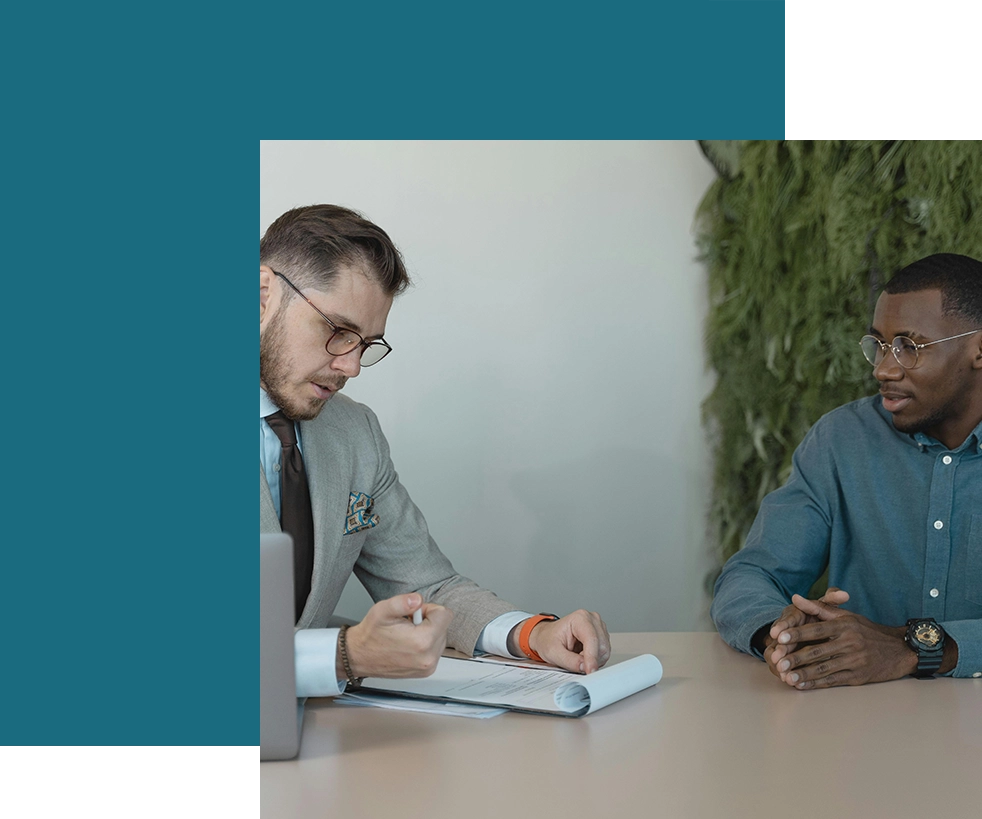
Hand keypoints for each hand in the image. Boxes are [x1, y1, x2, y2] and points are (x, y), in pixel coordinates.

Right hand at [340, 593, 452, 679]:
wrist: (359, 657)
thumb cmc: (371, 635)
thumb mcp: (382, 610)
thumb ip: (403, 602)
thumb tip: (418, 599)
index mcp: (422, 641)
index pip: (445, 614)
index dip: (428, 609)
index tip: (414, 614)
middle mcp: (429, 657)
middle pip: (444, 626)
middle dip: (428, 621)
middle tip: (407, 625)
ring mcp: (429, 667)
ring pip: (441, 637)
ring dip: (427, 632)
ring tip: (407, 635)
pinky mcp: (426, 671)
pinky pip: (436, 649)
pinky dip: (425, 643)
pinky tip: (408, 644)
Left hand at [527, 610, 610, 673]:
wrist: (547, 637)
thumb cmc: (548, 640)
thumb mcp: (553, 652)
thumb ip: (569, 661)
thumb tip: (584, 667)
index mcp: (580, 618)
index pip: (592, 639)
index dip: (592, 657)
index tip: (589, 671)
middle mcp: (592, 620)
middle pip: (601, 646)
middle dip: (591, 660)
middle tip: (576, 664)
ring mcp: (598, 627)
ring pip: (605, 651)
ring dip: (593, 660)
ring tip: (577, 657)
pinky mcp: (601, 636)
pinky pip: (604, 653)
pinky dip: (595, 660)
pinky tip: (583, 657)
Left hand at [771, 599, 916, 688]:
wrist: (899, 650)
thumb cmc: (868, 630)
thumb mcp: (847, 615)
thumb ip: (819, 608)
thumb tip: (795, 598)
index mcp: (845, 626)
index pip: (816, 629)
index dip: (797, 634)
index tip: (779, 637)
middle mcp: (850, 643)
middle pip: (817, 651)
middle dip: (796, 657)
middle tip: (777, 661)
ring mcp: (855, 662)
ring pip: (824, 668)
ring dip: (803, 674)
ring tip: (786, 676)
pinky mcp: (858, 677)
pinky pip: (833, 680)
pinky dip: (816, 684)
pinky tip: (802, 685)